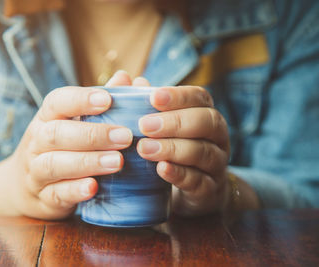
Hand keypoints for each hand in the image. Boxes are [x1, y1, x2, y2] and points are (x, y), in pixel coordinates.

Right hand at [7, 72, 135, 219]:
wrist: (26, 187)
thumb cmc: (62, 148)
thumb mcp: (74, 124)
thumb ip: (100, 104)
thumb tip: (126, 78)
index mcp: (47, 118)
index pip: (57, 102)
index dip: (80, 100)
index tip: (108, 100)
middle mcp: (37, 142)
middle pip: (57, 134)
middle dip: (92, 135)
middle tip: (126, 137)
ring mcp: (36, 171)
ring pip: (55, 164)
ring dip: (87, 162)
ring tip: (117, 162)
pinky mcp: (43, 197)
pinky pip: (57, 193)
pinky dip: (75, 190)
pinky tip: (94, 188)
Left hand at [123, 77, 228, 214]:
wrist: (192, 190)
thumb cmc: (170, 148)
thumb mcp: (158, 126)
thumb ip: (142, 103)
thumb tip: (124, 78)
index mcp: (205, 114)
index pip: (199, 97)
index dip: (178, 96)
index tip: (154, 97)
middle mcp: (217, 136)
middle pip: (205, 122)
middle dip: (174, 122)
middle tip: (144, 125)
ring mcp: (216, 164)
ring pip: (202, 152)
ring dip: (172, 148)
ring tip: (144, 148)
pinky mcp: (210, 190)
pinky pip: (200, 181)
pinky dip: (180, 174)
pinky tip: (161, 169)